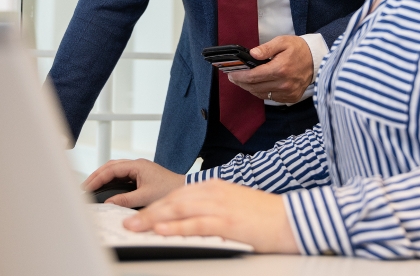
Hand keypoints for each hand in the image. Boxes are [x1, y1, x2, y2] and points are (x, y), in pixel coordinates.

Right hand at [82, 158, 183, 207]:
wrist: (185, 189)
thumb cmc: (170, 190)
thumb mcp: (145, 197)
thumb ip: (125, 200)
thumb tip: (109, 202)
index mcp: (137, 165)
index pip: (111, 169)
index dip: (97, 178)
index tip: (86, 188)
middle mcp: (137, 164)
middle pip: (110, 166)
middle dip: (96, 175)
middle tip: (84, 187)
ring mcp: (139, 169)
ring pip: (115, 169)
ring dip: (102, 176)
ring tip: (91, 186)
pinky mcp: (140, 175)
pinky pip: (121, 174)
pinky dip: (110, 179)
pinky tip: (105, 187)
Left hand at [124, 179, 298, 253]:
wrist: (291, 219)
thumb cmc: (265, 216)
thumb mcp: (234, 205)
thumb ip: (213, 208)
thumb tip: (192, 220)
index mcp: (215, 187)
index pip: (178, 195)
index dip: (156, 206)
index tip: (140, 215)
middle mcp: (214, 192)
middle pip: (173, 201)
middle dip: (148, 212)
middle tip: (128, 223)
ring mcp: (219, 206)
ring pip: (178, 210)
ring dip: (153, 220)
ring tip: (135, 228)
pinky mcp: (226, 221)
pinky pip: (194, 224)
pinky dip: (175, 227)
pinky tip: (161, 231)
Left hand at [226, 35, 313, 102]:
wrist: (316, 59)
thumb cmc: (298, 49)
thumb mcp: (282, 42)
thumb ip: (266, 48)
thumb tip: (252, 54)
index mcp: (280, 69)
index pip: (253, 76)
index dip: (240, 76)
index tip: (231, 74)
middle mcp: (284, 84)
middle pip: (255, 87)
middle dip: (241, 82)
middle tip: (233, 77)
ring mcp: (288, 92)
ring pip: (261, 94)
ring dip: (250, 88)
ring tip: (243, 81)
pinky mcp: (291, 97)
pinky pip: (271, 98)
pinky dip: (262, 92)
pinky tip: (258, 85)